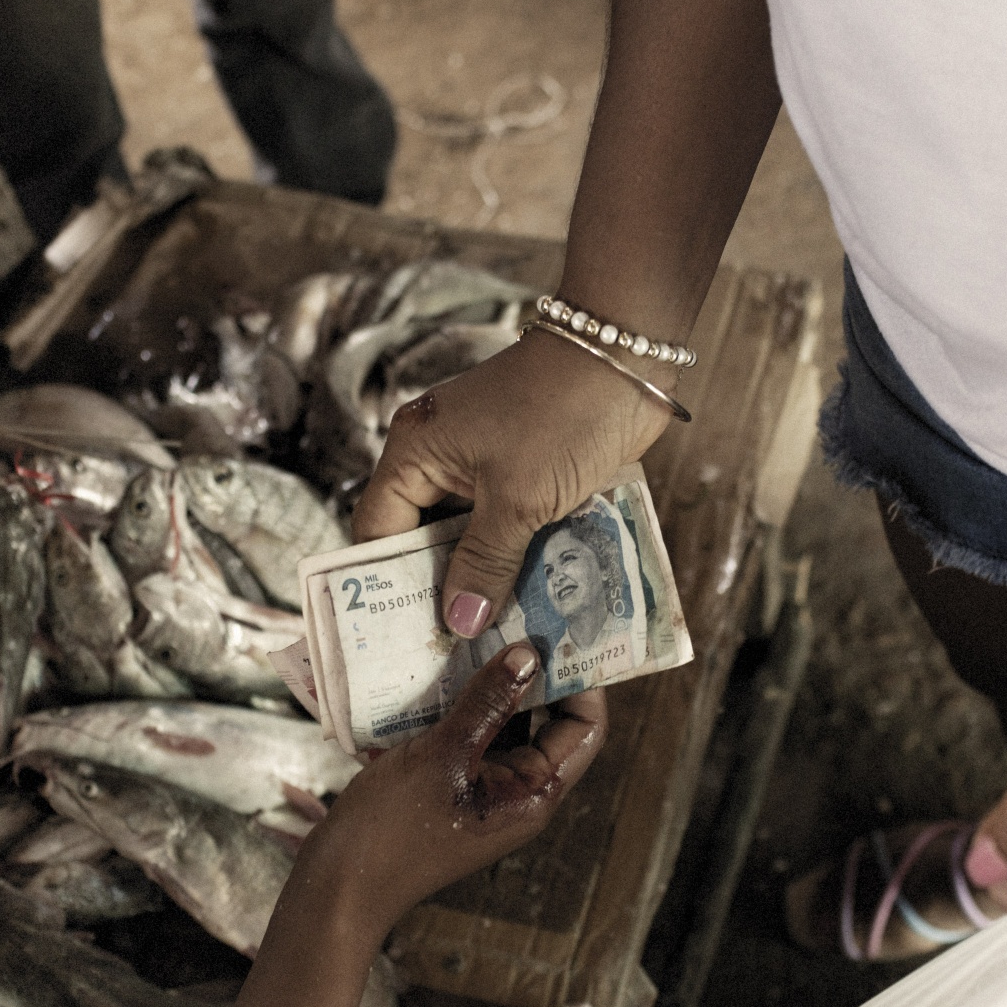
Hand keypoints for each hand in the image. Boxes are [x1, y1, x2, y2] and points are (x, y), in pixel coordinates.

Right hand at [298, 643, 606, 932]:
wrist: (337, 888)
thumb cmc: (393, 830)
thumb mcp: (443, 755)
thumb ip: (488, 702)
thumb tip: (529, 654)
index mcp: (534, 792)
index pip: (584, 727)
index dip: (581, 679)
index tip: (559, 629)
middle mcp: (518, 790)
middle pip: (545, 719)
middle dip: (531, 670)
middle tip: (513, 615)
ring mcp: (483, 788)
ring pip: (502, 722)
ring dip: (488, 682)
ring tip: (473, 630)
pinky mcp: (450, 785)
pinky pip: (467, 734)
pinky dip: (457, 702)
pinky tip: (435, 667)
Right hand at [351, 331, 673, 637]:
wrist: (628, 355)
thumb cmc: (563, 414)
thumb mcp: (520, 497)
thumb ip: (485, 562)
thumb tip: (456, 623)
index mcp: (414, 451)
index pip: (377, 530)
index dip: (387, 584)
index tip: (404, 637)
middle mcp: (438, 457)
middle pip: (422, 539)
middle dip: (440, 590)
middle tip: (450, 650)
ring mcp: (482, 464)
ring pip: (469, 536)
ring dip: (484, 579)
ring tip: (490, 639)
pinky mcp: (524, 471)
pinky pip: (506, 525)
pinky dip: (515, 558)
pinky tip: (528, 603)